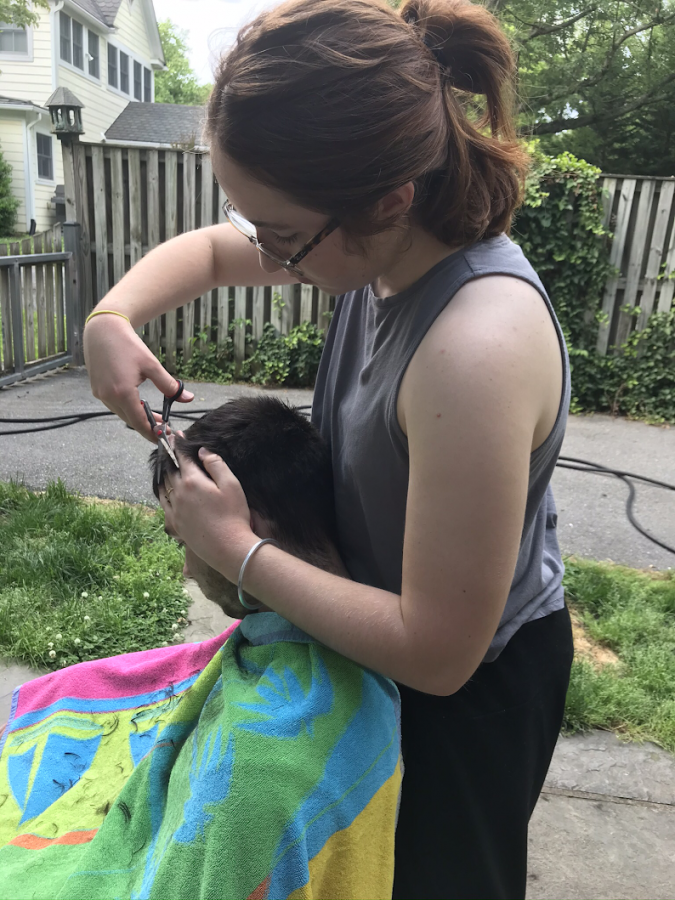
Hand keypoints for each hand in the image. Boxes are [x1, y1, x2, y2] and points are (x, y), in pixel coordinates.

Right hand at [84, 312, 193, 440]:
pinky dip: (128, 408)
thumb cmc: (128, 345)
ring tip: (155, 417)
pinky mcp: (97, 389)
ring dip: (138, 417)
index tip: (164, 438)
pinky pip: (115, 405)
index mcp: (122, 393)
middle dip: (148, 426)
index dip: (152, 432)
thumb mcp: (151, 365)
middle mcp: (108, 397)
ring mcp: (100, 394)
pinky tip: (139, 404)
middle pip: (130, 420)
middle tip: (164, 427)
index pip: (139, 422)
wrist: (103, 330)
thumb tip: (187, 398)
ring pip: (122, 413)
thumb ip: (169, 385)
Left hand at [161, 447, 255, 581]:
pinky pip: (163, 503)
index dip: (179, 444)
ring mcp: (175, 509)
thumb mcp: (231, 485)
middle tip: (168, 445)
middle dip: (169, 456)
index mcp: (192, 481)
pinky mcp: (175, 523)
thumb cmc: (234, 515)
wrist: (227, 547)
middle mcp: (179, 493)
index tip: (176, 434)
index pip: (182, 457)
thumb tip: (202, 451)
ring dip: (164, 473)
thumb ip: (215, 464)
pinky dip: (162, 492)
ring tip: (165, 465)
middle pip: (170, 470)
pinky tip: (164, 490)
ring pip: (164, 485)